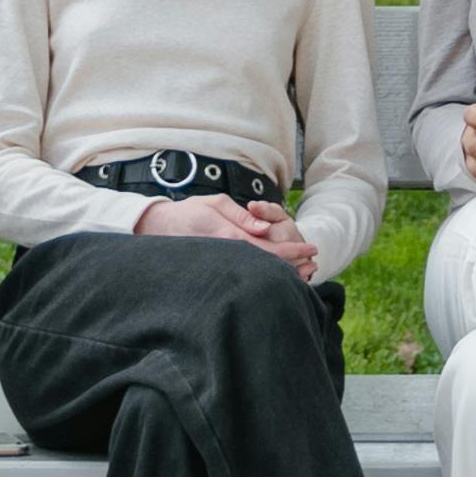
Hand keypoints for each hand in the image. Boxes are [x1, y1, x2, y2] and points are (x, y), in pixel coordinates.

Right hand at [132, 194, 317, 277]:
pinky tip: (276, 271)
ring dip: (282, 270)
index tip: (312, 250)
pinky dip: (265, 270)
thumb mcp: (216, 204)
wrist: (160, 228)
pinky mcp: (220, 268)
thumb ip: (242, 217)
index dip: (293, 252)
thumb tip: (266, 228)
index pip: (269, 250)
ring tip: (303, 270)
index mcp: (231, 238)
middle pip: (267, 265)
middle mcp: (230, 256)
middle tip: (314, 265)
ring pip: (259, 271)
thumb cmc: (189, 212)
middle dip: (293, 266)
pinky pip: (247, 270)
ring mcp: (225, 264)